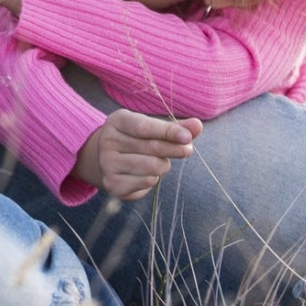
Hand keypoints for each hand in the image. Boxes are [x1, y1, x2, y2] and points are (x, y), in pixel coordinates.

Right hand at [73, 109, 202, 199]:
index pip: (145, 127)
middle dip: (174, 149)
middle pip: (151, 147)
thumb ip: (176, 127)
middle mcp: (108, 141)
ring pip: (152, 166)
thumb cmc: (137, 140)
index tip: (188, 137)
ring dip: (163, 165)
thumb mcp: (152, 128)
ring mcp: (107, 164)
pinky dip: (153, 178)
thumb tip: (197, 125)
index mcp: (117, 121)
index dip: (168, 132)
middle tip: (187, 150)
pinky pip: (146, 182)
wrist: (109, 161)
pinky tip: (146, 174)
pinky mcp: (112, 184)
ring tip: (159, 162)